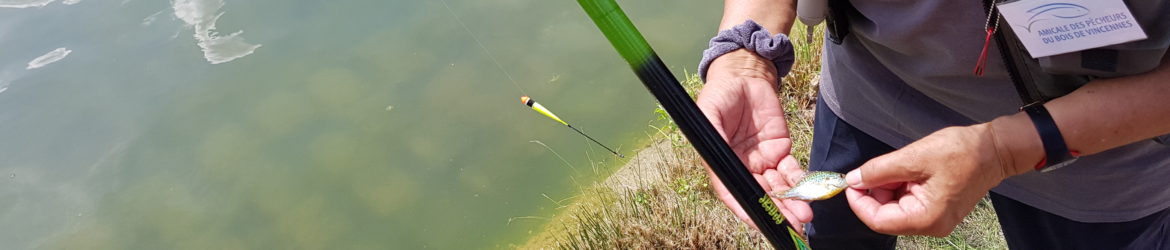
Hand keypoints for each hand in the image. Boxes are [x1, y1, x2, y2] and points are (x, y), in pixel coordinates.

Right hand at [696, 49, 811, 231]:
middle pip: (759, 193)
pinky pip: (791, 170)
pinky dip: (800, 182)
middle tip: (792, 223)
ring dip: (791, 202)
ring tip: (804, 214)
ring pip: (777, 187)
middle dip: (776, 210)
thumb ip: (712, 133)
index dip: (744, 207)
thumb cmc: (720, 93)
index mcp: (721, 162)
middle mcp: (741, 166)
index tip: (758, 220)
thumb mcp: (708, 111)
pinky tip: (808, 192)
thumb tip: (715, 153)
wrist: (744, 74)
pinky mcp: (780, 149)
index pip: (732, 190)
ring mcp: (761, 160)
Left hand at [844, 122, 1031, 235]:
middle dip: (875, 191)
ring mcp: (935, 218)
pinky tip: (908, 169)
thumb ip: (879, 170)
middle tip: (879, 167)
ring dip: (888, 186)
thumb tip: (854, 179)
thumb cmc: (962, 151)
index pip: (878, 220)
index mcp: (926, 218)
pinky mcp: (936, 209)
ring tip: (902, 164)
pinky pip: (907, 202)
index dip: (859, 202)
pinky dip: (900, 186)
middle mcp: (931, 225)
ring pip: (895, 207)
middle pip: (885, 215)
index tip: (851, 182)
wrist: (995, 148)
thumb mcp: (914, 157)